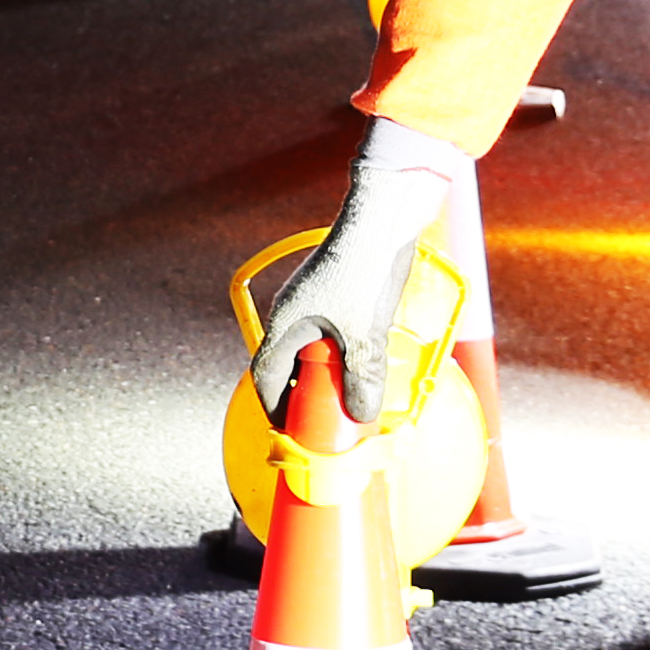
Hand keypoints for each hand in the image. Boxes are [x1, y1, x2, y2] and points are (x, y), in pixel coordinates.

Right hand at [255, 120, 476, 415]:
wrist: (383, 219)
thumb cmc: (364, 270)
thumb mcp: (365, 334)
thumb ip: (363, 377)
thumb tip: (363, 416)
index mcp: (286, 322)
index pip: (265, 375)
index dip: (274, 406)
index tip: (288, 430)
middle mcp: (294, 313)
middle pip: (288, 365)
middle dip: (303, 396)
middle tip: (322, 420)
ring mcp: (316, 303)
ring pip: (312, 350)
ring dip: (325, 375)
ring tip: (346, 397)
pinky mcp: (338, 295)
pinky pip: (331, 335)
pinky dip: (342, 355)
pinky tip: (364, 363)